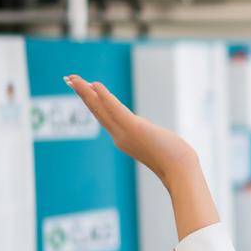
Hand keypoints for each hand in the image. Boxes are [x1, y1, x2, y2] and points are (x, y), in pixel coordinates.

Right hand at [64, 75, 197, 182]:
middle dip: (83, 94)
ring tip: (73, 78)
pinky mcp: (134, 128)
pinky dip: (105, 97)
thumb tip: (154, 133)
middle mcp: (120, 137)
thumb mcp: (158, 145)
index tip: (85, 89)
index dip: (94, 103)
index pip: (105, 117)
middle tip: (69, 79)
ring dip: (85, 93)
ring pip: (100, 109)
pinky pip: (116, 110)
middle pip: (97, 112)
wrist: (180, 172)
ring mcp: (125, 133)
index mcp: (124, 140)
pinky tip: (95, 85)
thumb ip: (150, 138)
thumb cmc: (175, 162)